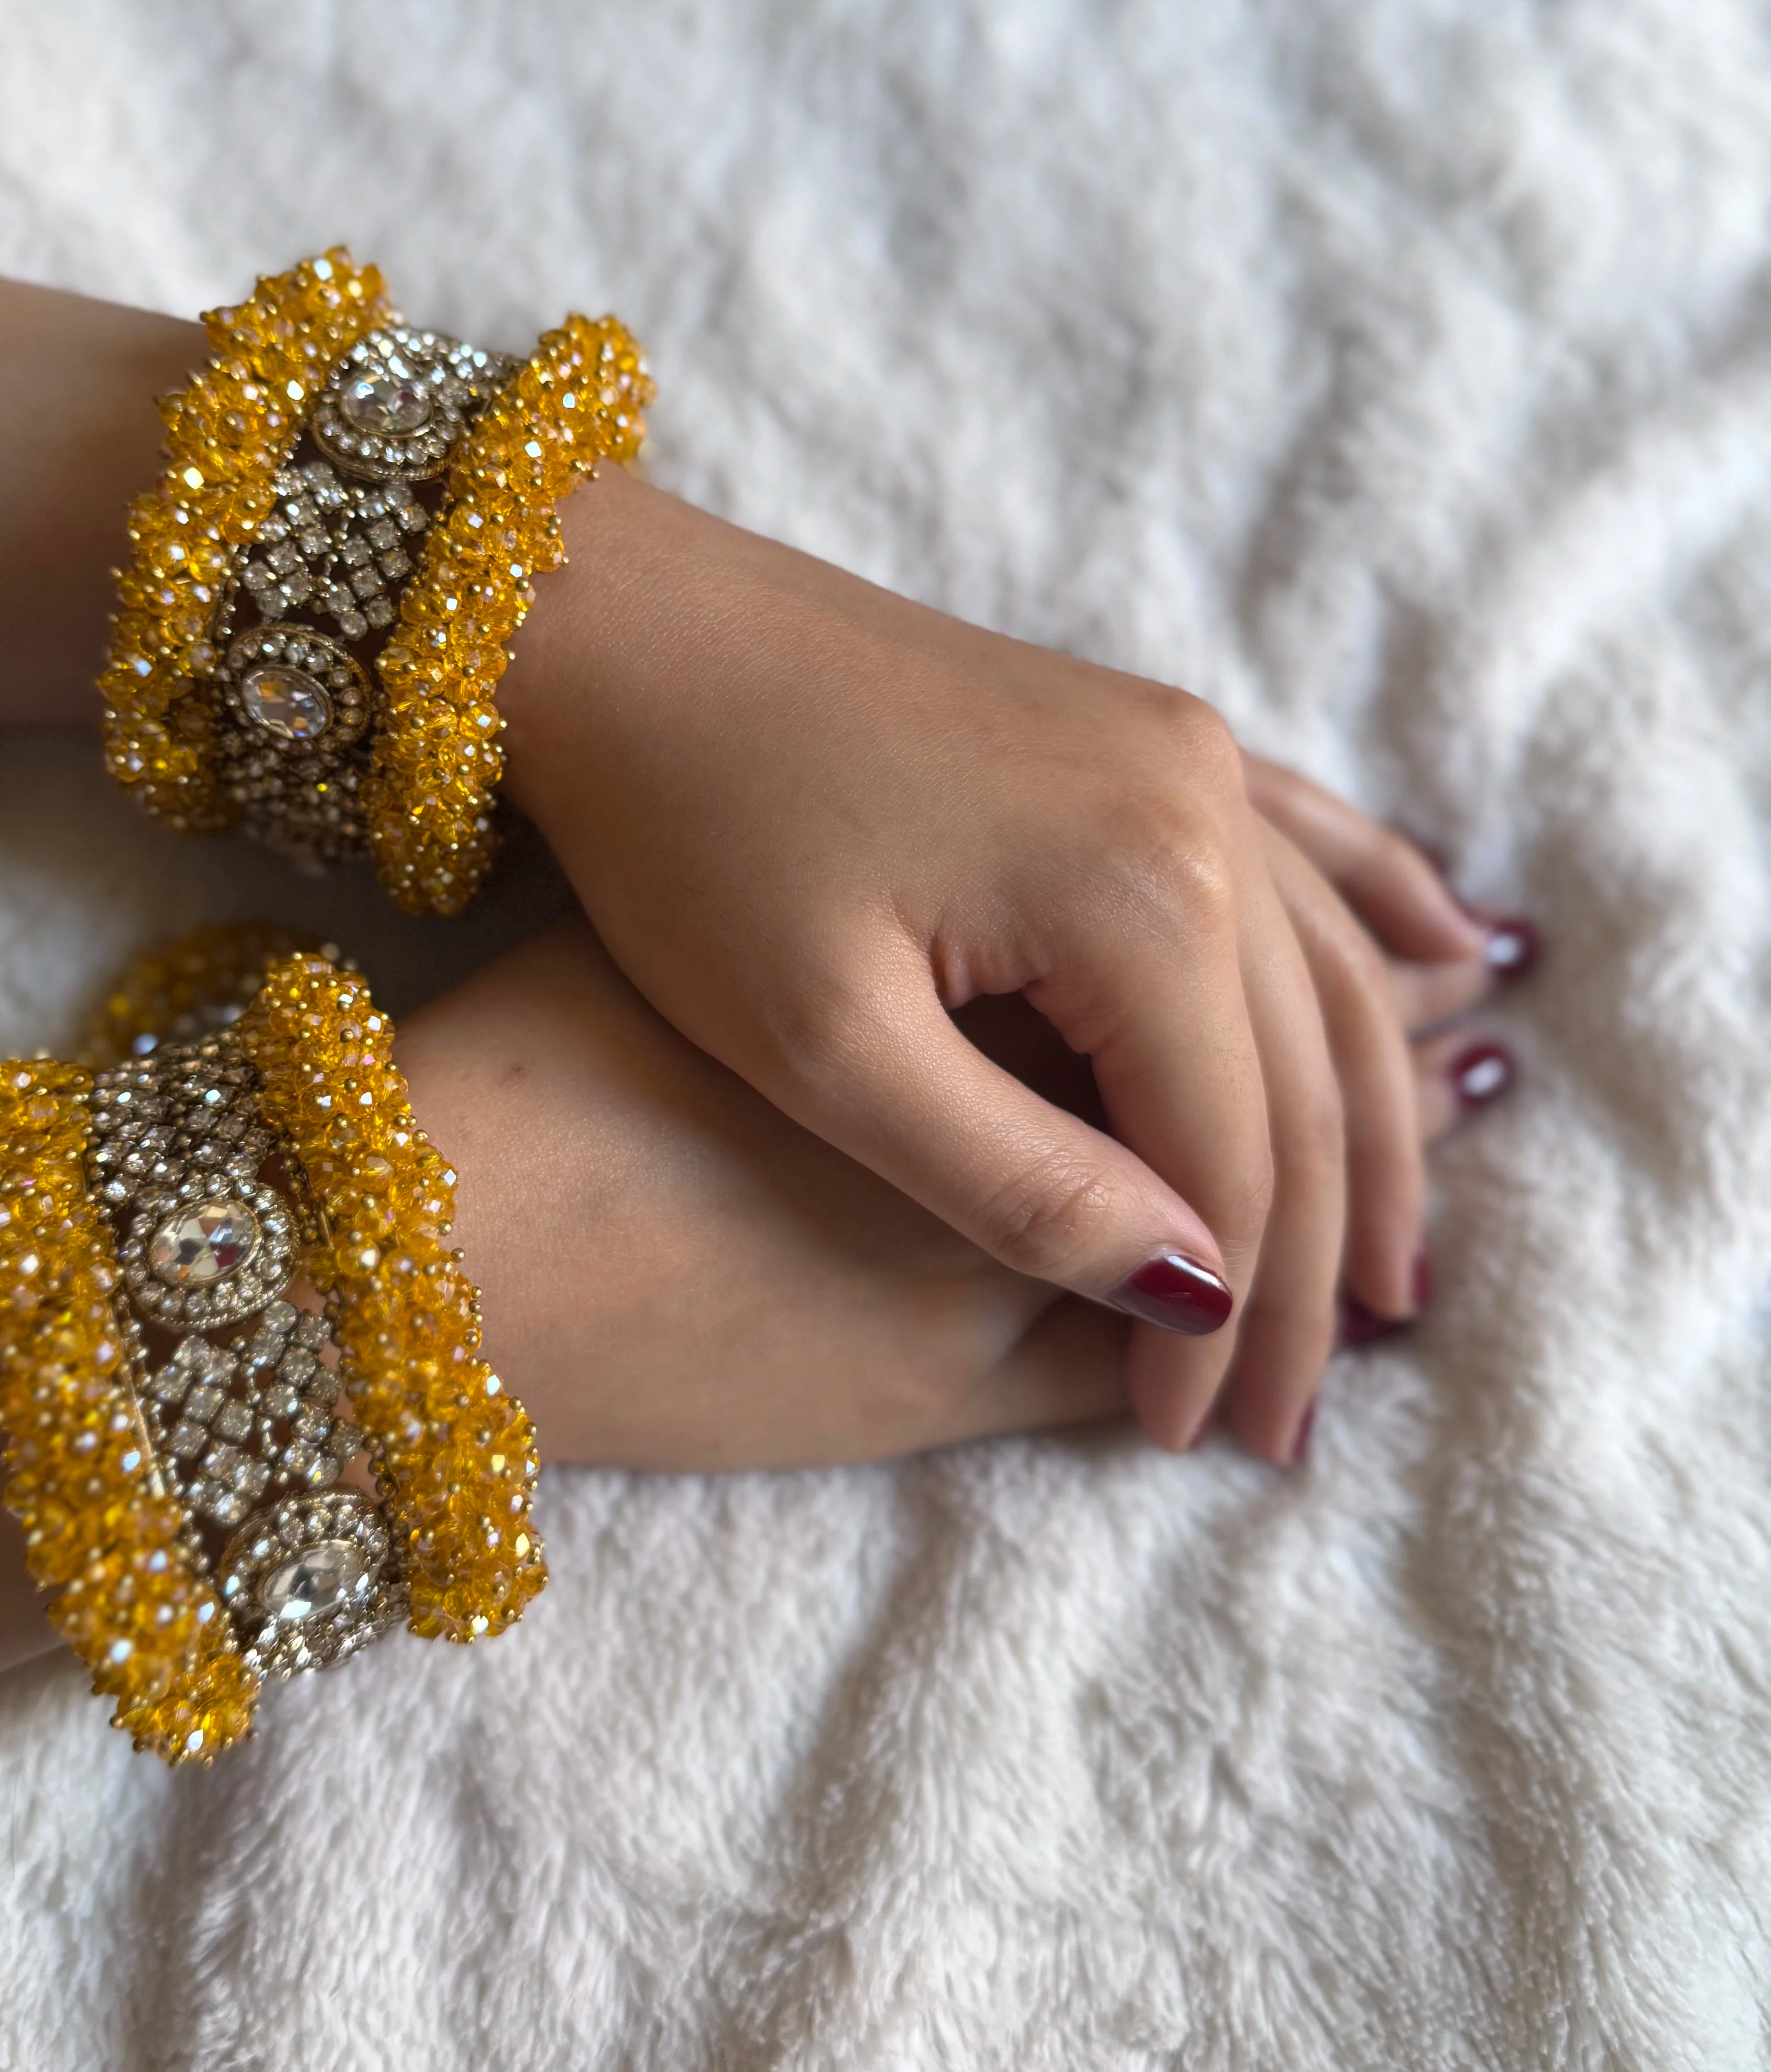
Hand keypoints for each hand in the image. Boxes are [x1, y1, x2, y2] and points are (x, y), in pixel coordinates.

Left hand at [501, 477, 1517, 1466]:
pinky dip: (1371, 918)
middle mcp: (1194, 803)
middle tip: (1289, 1423)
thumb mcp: (828, 1044)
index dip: (1219, 1323)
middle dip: (1301, 1265)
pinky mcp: (1129, 727)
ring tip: (1388, 1274)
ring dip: (1356, 1128)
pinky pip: (1297, 838)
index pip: (1224, 1160)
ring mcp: (1172, 749)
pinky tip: (1448, 954)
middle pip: (1298, 1081)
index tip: (1185, 1444)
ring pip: (1316, 974)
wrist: (622, 628)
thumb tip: (1194, 1289)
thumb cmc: (688, 832)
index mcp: (1137, 890)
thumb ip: (1019, 1179)